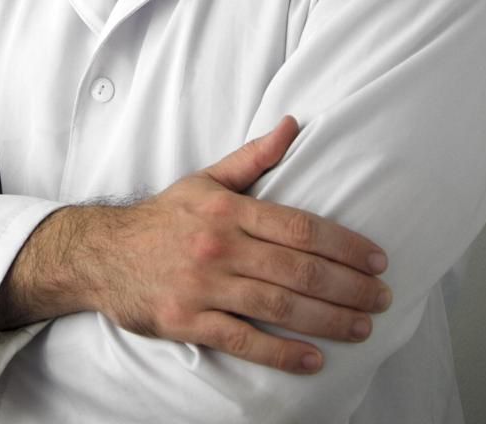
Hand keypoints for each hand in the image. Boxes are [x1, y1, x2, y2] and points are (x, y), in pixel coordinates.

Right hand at [76, 115, 390, 374]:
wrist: (103, 254)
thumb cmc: (165, 218)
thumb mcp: (207, 179)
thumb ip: (254, 157)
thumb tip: (293, 125)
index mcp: (229, 209)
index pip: (300, 227)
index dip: (344, 245)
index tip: (377, 259)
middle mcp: (220, 246)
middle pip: (297, 270)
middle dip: (347, 287)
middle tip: (381, 299)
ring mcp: (204, 286)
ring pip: (278, 306)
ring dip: (327, 320)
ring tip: (363, 327)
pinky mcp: (188, 322)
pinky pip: (243, 340)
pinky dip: (281, 353)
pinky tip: (314, 359)